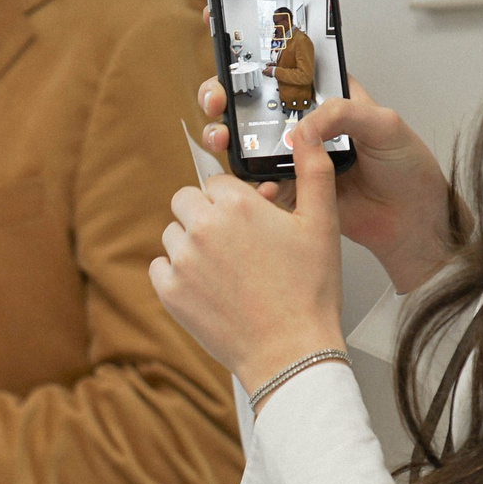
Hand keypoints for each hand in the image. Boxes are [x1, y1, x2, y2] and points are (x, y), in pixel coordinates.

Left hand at [152, 120, 349, 392]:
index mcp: (237, 204)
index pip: (216, 182)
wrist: (292, 351)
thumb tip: (307, 131)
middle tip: (235, 246)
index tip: (250, 222)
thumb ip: (313, 171)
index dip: (234, 202)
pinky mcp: (169, 292)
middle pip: (186, 202)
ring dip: (192, 245)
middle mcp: (203, 226)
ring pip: (173, 235)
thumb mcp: (322, 223)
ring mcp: (182, 260)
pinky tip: (208, 289)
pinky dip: (177, 276)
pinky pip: (160, 269)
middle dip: (206, 216)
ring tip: (225, 271)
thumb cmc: (310, 291)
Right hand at [195, 75, 459, 293]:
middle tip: (218, 98)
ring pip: (245, 140)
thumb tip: (303, 125)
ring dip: (223, 135)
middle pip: (252, 101)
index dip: (256, 52)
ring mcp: (293, 156)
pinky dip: (246, 182)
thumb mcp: (384, 124)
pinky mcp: (289, 189)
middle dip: (225, 94)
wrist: (411, 221)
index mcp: (327, 96)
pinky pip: (257, 182)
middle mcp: (304, 123)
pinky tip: (253, 182)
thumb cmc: (407, 167)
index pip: (287, 65)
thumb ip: (344, 113)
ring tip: (220, 136)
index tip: (230, 38)